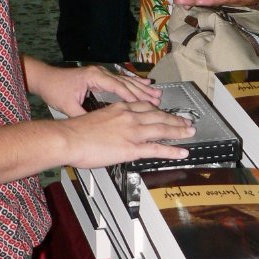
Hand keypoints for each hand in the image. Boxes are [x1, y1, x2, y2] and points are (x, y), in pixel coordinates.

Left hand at [32, 63, 161, 116]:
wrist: (44, 78)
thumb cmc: (55, 90)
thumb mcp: (69, 107)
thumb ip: (85, 115)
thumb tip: (98, 128)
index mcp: (94, 77)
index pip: (118, 87)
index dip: (134, 97)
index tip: (147, 105)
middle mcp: (100, 73)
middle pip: (126, 82)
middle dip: (143, 91)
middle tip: (158, 98)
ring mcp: (101, 73)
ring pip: (126, 80)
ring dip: (141, 87)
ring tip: (156, 93)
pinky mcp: (100, 76)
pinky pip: (121, 80)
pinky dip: (132, 84)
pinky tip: (143, 86)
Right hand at [60, 101, 194, 168]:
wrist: (69, 138)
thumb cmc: (76, 131)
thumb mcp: (96, 118)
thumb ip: (110, 122)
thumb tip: (113, 131)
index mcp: (120, 109)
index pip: (146, 107)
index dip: (159, 110)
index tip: (167, 112)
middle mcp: (130, 117)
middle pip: (158, 116)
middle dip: (175, 119)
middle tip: (187, 121)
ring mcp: (133, 132)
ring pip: (162, 129)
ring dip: (179, 131)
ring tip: (190, 132)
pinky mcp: (132, 148)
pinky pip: (157, 149)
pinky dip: (173, 150)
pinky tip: (183, 152)